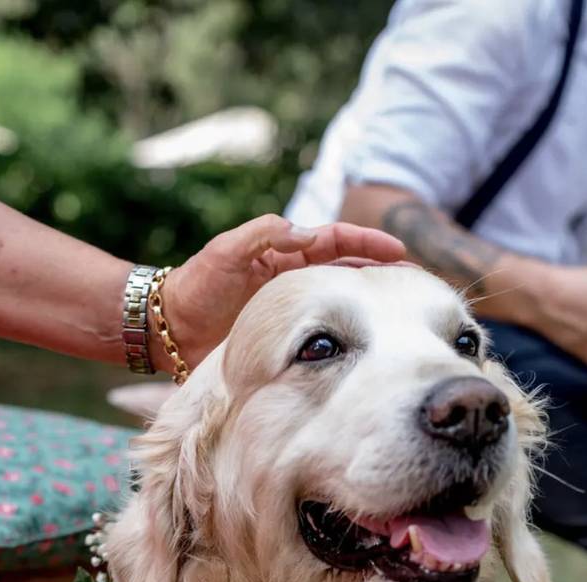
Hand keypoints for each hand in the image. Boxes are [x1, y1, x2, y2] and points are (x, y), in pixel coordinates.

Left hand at [157, 215, 405, 368]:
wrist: (169, 331)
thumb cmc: (195, 287)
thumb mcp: (224, 253)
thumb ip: (261, 236)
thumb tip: (303, 230)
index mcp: (285, 254)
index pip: (334, 240)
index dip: (367, 242)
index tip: (398, 249)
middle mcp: (295, 279)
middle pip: (349, 269)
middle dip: (382, 270)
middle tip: (417, 279)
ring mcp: (294, 309)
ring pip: (343, 301)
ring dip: (373, 301)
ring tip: (405, 309)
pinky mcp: (287, 338)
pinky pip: (325, 334)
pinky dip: (350, 335)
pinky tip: (370, 344)